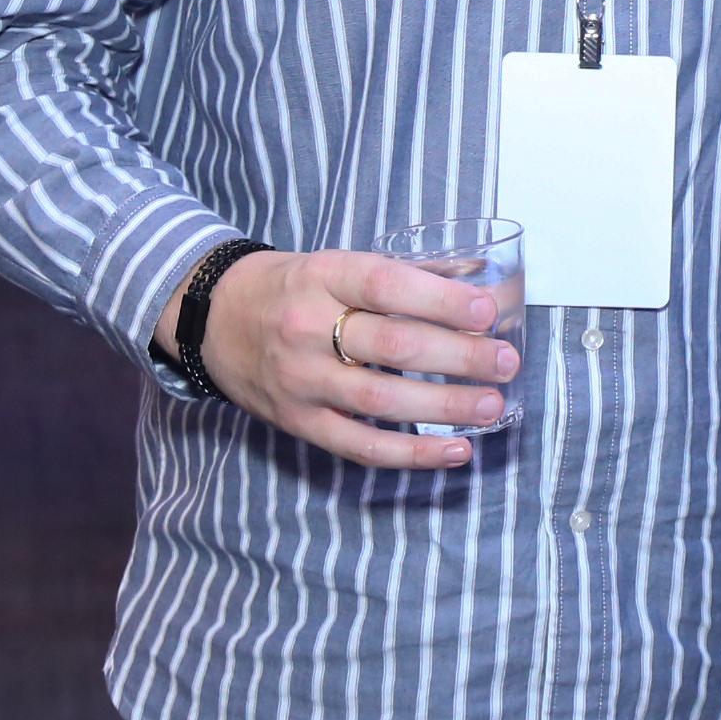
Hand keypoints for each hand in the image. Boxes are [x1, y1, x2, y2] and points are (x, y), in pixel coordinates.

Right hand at [158, 248, 519, 469]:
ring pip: (380, 401)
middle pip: (392, 346)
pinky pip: (360, 446)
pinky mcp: (299, 422)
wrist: (215, 318)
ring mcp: (301, 380)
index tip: (487, 311)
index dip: (441, 299)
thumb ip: (407, 275)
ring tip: (491, 405)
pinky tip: (456, 451)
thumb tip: (483, 285)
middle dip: (458, 356)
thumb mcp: (338, 264)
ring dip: (444, 407)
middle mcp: (307, 328)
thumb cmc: (295, 288)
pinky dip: (412, 455)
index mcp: (323, 276)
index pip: (386, 284)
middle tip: (506, 362)